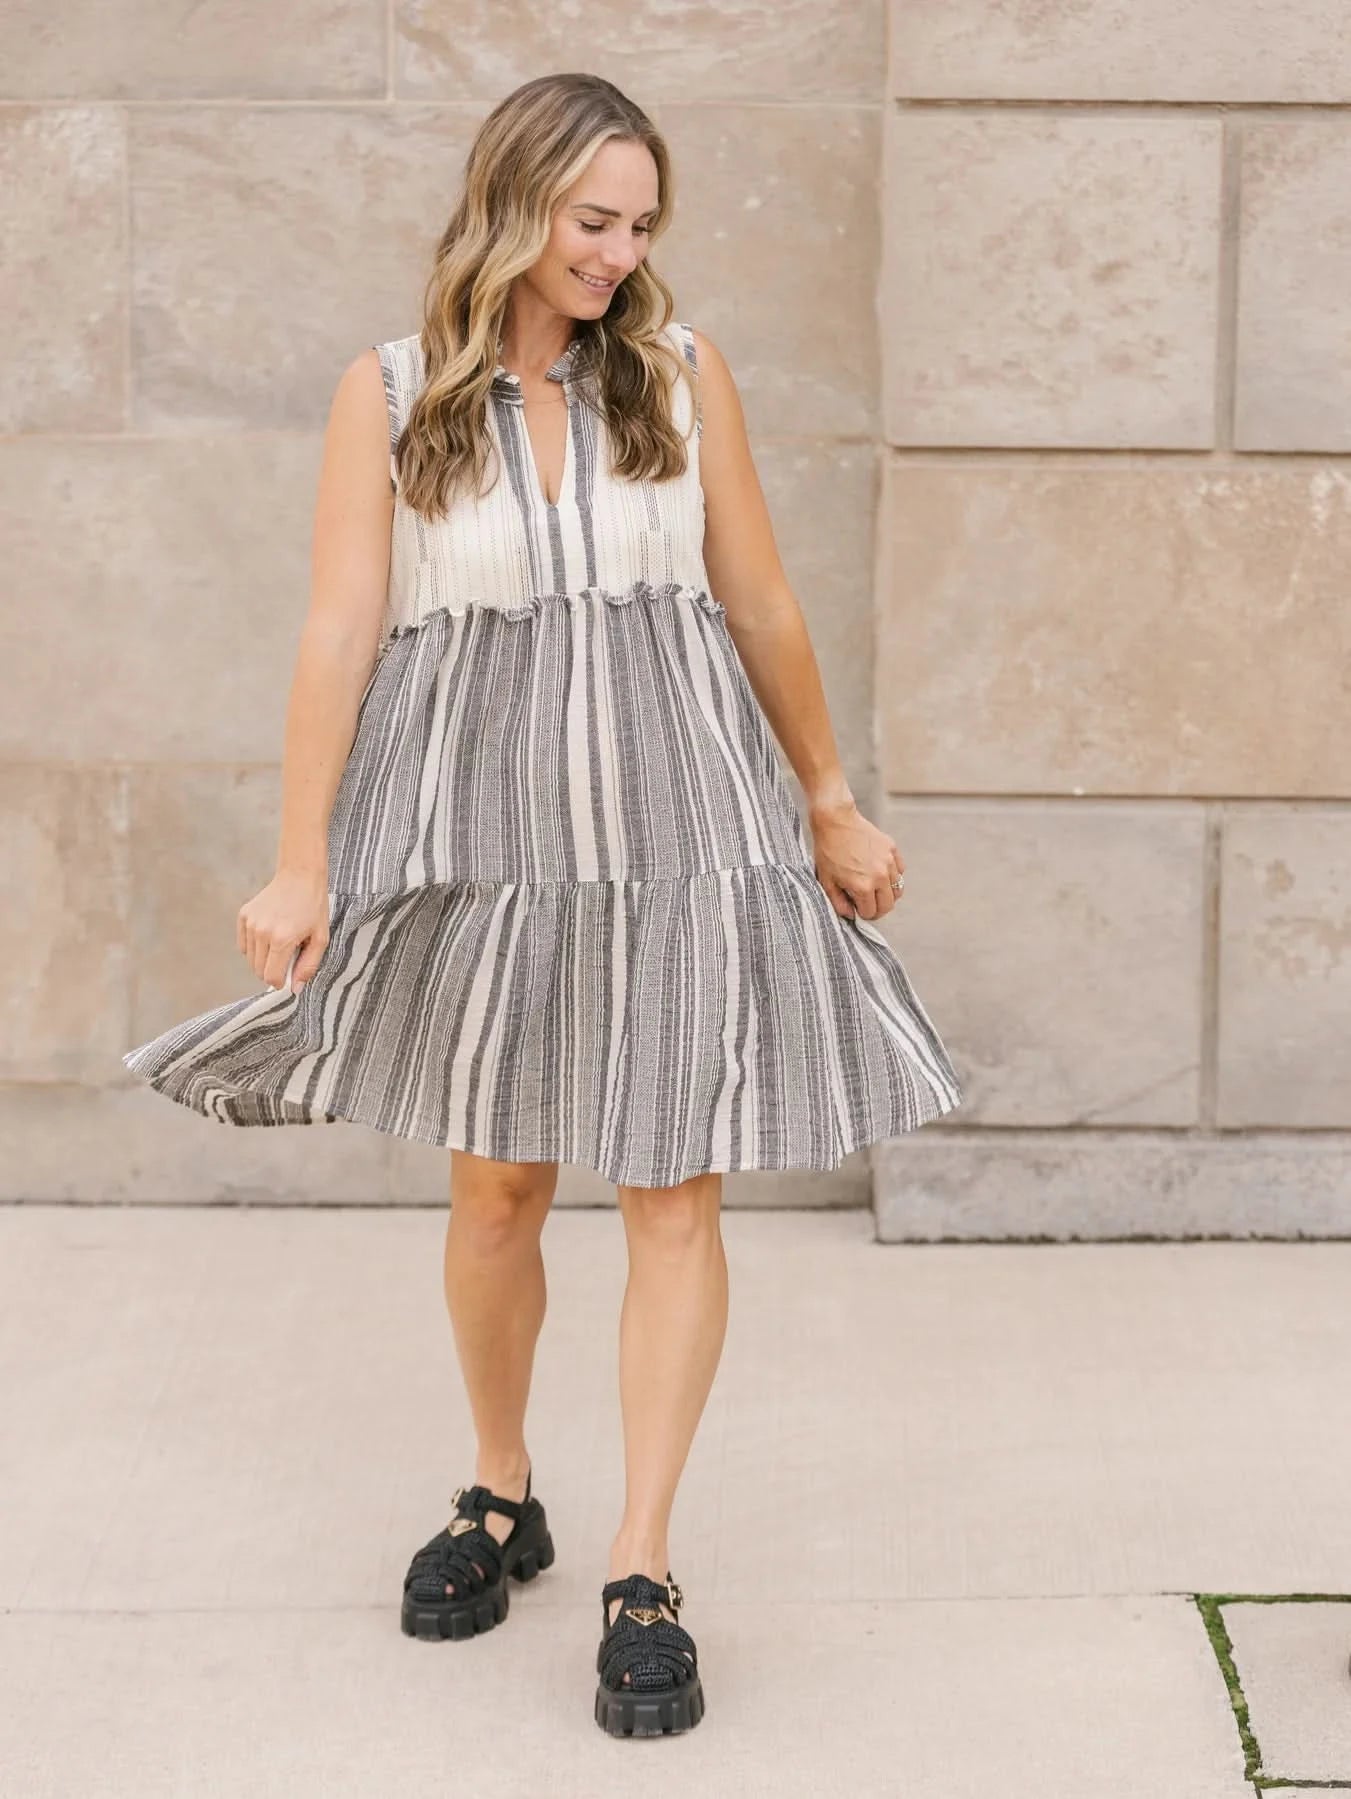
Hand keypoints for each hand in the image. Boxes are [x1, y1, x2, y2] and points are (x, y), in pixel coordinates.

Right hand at [237, 867, 329, 991]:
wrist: (300, 877)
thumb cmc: (313, 907)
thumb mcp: (320, 939)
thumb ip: (308, 966)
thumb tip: (294, 989)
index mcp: (282, 939)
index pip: (271, 977)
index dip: (280, 982)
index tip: (289, 975)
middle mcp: (262, 932)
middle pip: (258, 970)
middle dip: (272, 971)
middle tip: (288, 956)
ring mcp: (250, 923)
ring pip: (250, 959)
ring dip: (264, 959)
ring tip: (280, 943)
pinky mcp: (243, 916)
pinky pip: (244, 945)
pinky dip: (254, 947)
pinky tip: (269, 935)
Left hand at [808, 798, 904, 921]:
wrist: (835, 820)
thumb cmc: (828, 850)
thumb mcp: (826, 881)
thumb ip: (839, 903)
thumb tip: (851, 914)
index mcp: (863, 886)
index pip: (871, 912)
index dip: (863, 914)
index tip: (857, 909)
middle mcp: (880, 876)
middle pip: (889, 905)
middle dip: (878, 909)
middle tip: (868, 905)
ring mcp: (889, 862)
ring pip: (898, 889)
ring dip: (887, 894)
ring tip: (874, 890)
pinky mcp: (892, 850)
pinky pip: (900, 871)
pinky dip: (893, 877)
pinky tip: (879, 873)